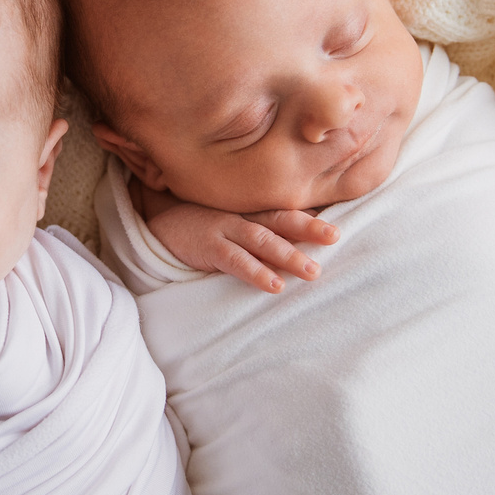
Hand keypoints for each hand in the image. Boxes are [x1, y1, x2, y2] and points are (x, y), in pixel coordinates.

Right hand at [146, 203, 337, 292]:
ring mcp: (224, 228)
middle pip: (280, 218)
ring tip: (313, 272)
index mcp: (250, 209)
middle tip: (335, 236)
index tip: (337, 226)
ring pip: (262, 240)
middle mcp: (241, 215)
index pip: (284, 211)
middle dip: (309, 227)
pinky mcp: (208, 246)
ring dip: (288, 255)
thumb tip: (298, 239)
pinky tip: (275, 285)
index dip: (310, 216)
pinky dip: (256, 272)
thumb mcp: (234, 220)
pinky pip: (235, 261)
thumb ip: (260, 226)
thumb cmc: (201, 225)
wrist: (158, 224)